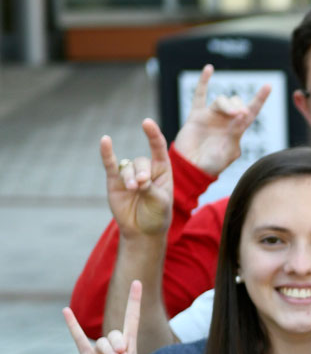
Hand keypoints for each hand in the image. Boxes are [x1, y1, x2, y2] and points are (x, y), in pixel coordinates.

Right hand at [64, 280, 141, 353]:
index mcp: (131, 350)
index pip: (132, 321)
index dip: (134, 303)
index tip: (138, 283)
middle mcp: (115, 348)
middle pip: (116, 333)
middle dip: (119, 343)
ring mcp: (100, 353)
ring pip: (102, 342)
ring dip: (107, 350)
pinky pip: (78, 340)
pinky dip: (73, 326)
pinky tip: (66, 311)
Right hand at [102, 120, 172, 238]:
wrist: (142, 231)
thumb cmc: (157, 215)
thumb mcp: (160, 203)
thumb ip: (151, 188)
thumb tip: (138, 178)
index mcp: (162, 171)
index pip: (158, 149)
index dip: (153, 135)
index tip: (146, 122)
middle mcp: (145, 170)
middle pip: (141, 161)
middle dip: (142, 173)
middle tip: (143, 185)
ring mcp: (129, 175)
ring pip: (127, 167)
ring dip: (130, 177)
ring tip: (134, 190)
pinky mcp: (114, 182)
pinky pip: (110, 164)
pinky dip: (107, 153)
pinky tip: (105, 141)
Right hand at [174, 65, 271, 176]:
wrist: (191, 169)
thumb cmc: (212, 165)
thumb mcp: (228, 151)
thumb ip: (236, 133)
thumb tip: (243, 114)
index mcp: (238, 130)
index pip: (252, 111)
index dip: (260, 99)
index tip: (268, 86)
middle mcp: (226, 120)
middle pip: (237, 103)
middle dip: (240, 105)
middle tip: (241, 115)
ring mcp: (211, 117)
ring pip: (221, 100)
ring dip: (227, 104)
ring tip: (231, 114)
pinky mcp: (196, 116)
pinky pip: (199, 95)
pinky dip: (204, 81)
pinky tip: (209, 68)